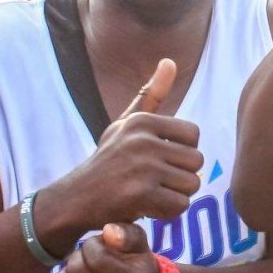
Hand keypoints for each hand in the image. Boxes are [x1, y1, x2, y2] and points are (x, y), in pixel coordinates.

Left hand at [46, 222, 160, 272]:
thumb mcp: (136, 240)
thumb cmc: (134, 260)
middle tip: (87, 256)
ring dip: (67, 269)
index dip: (91, 245)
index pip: (97, 259)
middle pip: (76, 271)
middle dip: (78, 256)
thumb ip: (125, 233)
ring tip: (81, 268)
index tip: (98, 243)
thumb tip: (109, 231)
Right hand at [56, 59, 201, 228]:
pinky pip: (180, 205)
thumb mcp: (126, 124)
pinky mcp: (141, 195)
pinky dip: (168, 212)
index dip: (182, 151)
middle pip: (196, 161)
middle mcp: (142, 140)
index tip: (162, 160)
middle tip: (158, 181)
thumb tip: (170, 61)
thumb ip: (151, 94)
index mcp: (142, 121)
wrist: (75, 198)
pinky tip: (149, 207)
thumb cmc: (108, 159)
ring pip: (191, 184)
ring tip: (154, 193)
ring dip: (177, 195)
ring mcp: (142, 168)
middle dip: (181, 176)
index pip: (193, 134)